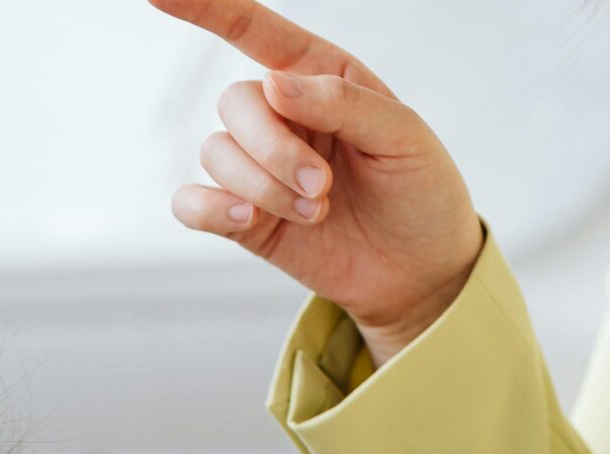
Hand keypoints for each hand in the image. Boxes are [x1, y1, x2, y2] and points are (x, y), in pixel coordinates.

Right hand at [152, 0, 484, 360]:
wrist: (419, 272)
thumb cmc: (418, 192)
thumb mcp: (402, 136)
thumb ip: (342, 101)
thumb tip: (273, 84)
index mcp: (319, 75)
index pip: (252, 29)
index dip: (204, 7)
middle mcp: (279, 115)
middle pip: (235, 105)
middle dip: (275, 150)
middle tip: (322, 186)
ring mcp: (256, 168)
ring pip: (216, 154)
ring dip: (264, 188)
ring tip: (317, 211)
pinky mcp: (241, 219)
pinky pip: (190, 202)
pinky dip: (210, 210)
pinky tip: (249, 220)